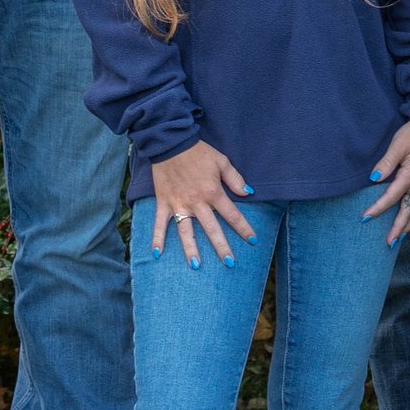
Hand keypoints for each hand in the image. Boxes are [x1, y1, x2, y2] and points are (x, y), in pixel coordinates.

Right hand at [148, 141, 255, 268]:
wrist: (172, 143)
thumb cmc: (199, 152)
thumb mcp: (221, 161)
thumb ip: (235, 179)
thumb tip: (248, 193)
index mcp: (213, 192)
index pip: (232, 215)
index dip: (244, 228)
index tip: (253, 241)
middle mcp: (197, 203)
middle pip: (212, 229)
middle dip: (222, 247)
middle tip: (230, 263)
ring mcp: (179, 204)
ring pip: (186, 231)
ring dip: (191, 249)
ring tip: (196, 266)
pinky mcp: (164, 202)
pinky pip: (160, 224)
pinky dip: (157, 238)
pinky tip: (156, 254)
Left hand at [362, 120, 409, 245]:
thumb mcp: (397, 144)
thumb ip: (386, 162)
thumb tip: (374, 179)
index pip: (392, 197)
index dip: (378, 208)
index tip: (365, 218)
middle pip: (408, 211)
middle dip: (398, 228)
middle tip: (388, 244)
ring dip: (409, 225)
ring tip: (399, 237)